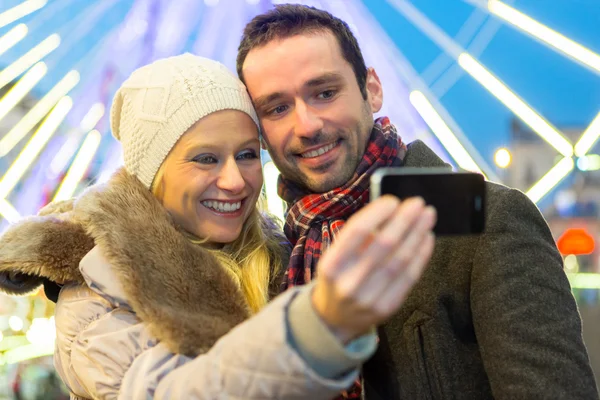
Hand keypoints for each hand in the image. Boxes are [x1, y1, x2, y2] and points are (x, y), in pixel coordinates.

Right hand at [311, 196, 435, 342]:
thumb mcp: (336, 256)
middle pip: (383, 245)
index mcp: (331, 265)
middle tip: (417, 203)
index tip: (392, 200)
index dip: (377, 213)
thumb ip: (360, 237)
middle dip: (403, 220)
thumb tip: (392, 212)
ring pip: (400, 260)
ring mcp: (369, 298)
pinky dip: (421, 255)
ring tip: (427, 216)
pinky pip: (409, 277)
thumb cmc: (338, 277)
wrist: (334, 318)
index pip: (356, 232)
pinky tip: (426, 238)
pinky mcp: (387, 307)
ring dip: (416, 234)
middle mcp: (348, 283)